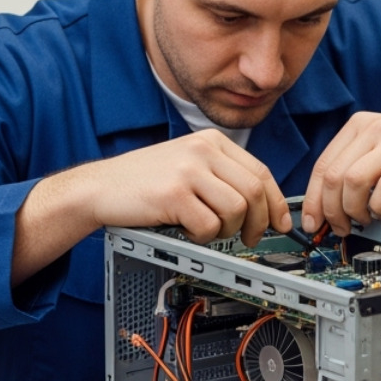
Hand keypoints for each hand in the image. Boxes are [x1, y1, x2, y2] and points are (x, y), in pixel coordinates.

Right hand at [83, 129, 291, 243]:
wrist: (100, 188)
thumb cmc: (143, 183)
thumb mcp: (187, 165)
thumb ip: (221, 176)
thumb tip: (262, 205)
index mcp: (211, 141)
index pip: (260, 172)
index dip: (276, 203)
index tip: (281, 223)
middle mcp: (202, 150)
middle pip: (254, 191)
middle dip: (259, 223)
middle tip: (249, 238)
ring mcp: (188, 170)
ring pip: (236, 209)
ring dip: (227, 230)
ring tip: (205, 229)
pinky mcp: (173, 194)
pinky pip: (208, 225)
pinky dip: (202, 236)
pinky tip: (185, 230)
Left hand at [301, 114, 380, 234]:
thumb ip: (356, 166)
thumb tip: (326, 203)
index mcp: (360, 125)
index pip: (322, 166)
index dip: (312, 200)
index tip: (312, 223)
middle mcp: (374, 129)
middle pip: (333, 176)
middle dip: (330, 210)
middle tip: (339, 228)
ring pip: (352, 182)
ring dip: (352, 210)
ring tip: (363, 220)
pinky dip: (378, 207)